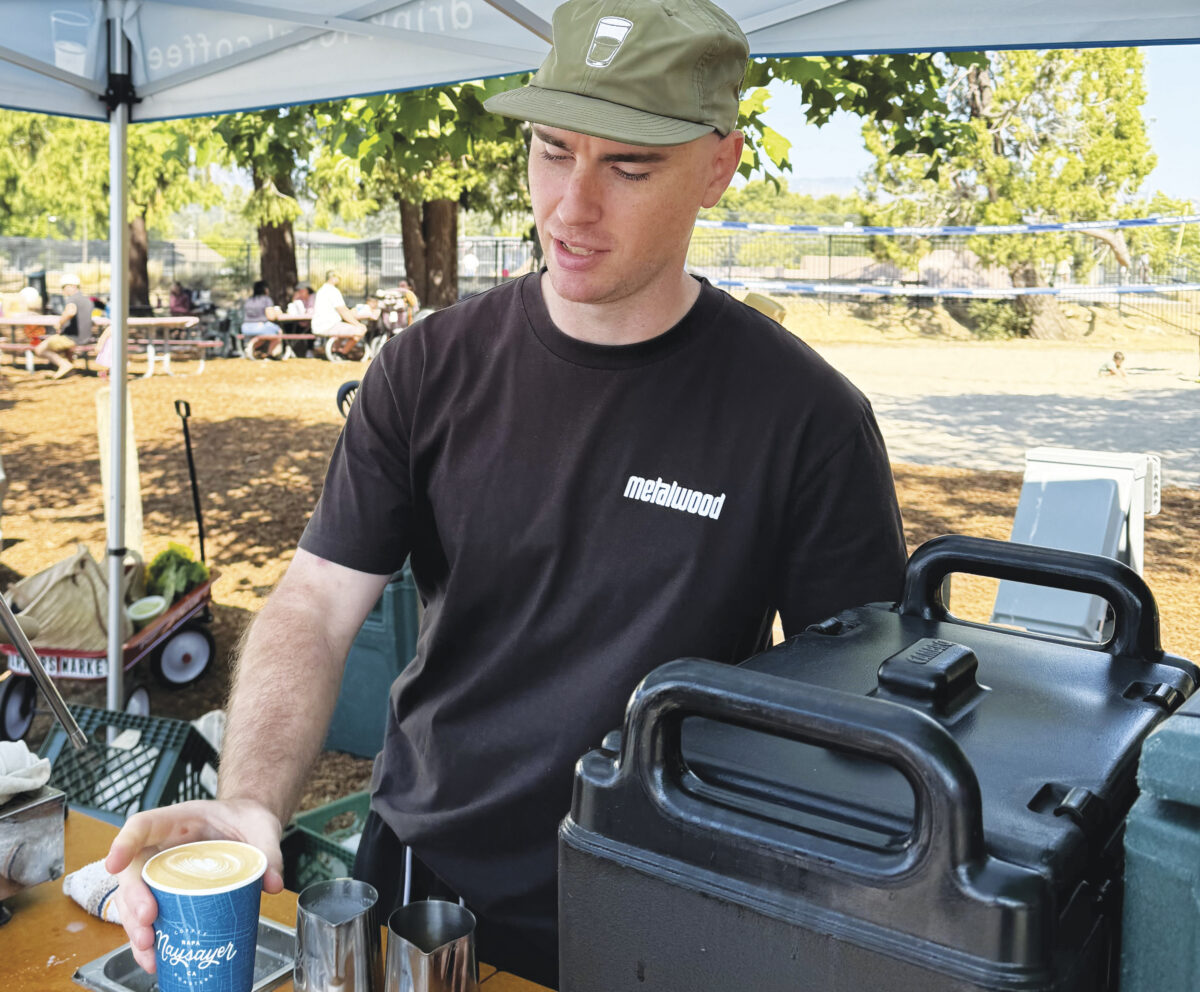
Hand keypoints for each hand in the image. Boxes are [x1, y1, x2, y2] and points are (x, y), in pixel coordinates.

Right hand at [104, 798, 284, 973]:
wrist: (249, 825)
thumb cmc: (246, 818)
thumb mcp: (261, 826)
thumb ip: (268, 850)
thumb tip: (273, 884)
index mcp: (178, 820)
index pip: (141, 826)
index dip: (123, 844)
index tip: (114, 865)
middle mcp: (161, 846)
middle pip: (132, 871)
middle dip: (133, 899)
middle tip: (147, 922)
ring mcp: (161, 871)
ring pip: (133, 899)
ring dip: (135, 928)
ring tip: (149, 950)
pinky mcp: (168, 893)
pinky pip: (149, 916)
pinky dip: (150, 939)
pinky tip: (156, 958)